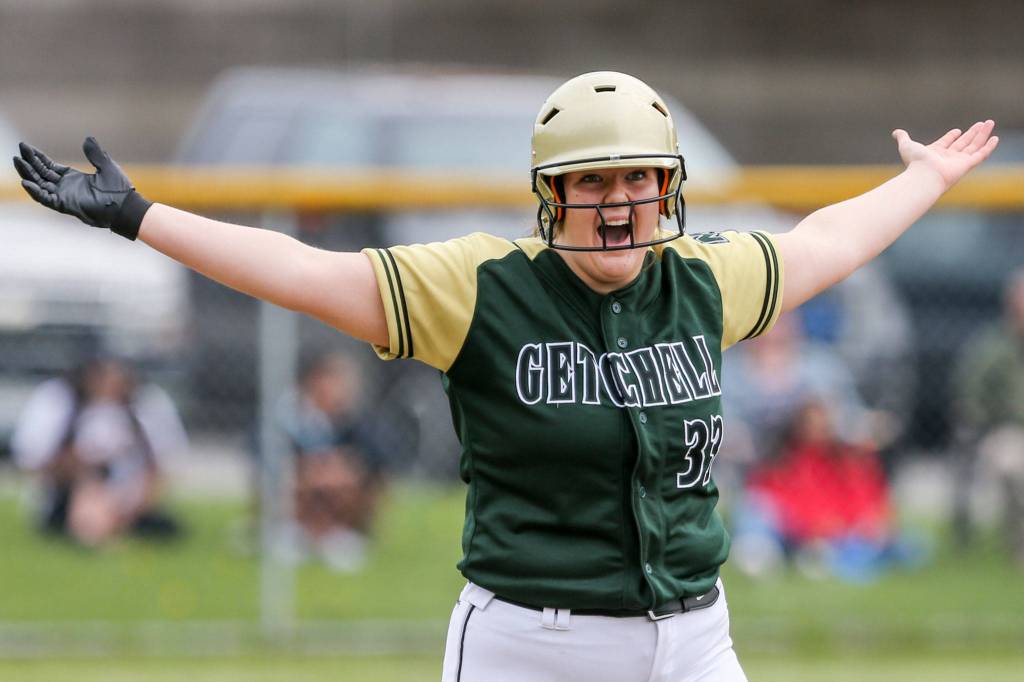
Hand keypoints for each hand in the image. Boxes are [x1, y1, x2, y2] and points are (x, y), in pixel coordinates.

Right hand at [12, 137, 151, 239]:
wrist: (125, 207)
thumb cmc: (119, 190)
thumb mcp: (106, 166)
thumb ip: (95, 154)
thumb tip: (88, 138)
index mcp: (73, 178)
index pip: (49, 167)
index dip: (38, 158)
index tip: (26, 147)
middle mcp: (66, 187)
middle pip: (41, 174)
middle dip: (29, 163)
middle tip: (19, 152)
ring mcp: (64, 196)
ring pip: (40, 185)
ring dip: (28, 174)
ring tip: (18, 161)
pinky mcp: (66, 205)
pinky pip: (46, 199)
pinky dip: (35, 192)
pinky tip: (26, 182)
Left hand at [892, 121, 998, 191]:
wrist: (924, 176)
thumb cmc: (915, 163)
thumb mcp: (907, 145)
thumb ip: (903, 137)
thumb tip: (895, 132)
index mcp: (935, 153)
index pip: (946, 143)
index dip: (951, 137)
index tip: (957, 131)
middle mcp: (947, 158)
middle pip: (962, 143)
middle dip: (972, 133)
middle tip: (981, 123)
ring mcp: (958, 162)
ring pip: (973, 146)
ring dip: (982, 134)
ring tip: (989, 122)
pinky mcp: (967, 165)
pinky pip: (981, 155)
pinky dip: (989, 147)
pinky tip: (995, 138)